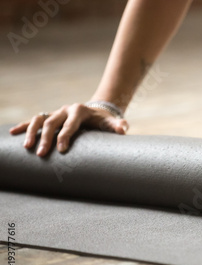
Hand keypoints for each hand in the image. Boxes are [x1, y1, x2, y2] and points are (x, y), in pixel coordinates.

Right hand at [9, 103, 128, 156]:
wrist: (97, 112)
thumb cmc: (104, 122)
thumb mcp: (112, 123)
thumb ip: (117, 125)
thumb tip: (123, 129)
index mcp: (80, 110)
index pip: (71, 124)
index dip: (66, 136)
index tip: (62, 150)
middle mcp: (65, 109)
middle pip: (52, 122)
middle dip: (46, 138)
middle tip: (42, 154)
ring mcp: (56, 112)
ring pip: (40, 119)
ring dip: (32, 132)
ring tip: (27, 147)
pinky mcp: (50, 116)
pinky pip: (34, 120)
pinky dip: (24, 126)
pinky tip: (13, 134)